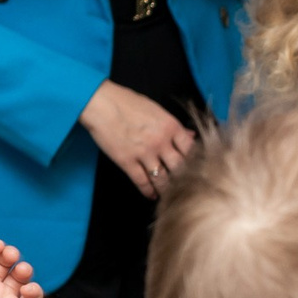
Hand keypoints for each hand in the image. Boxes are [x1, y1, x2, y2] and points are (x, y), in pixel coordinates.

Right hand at [80, 81, 195, 198]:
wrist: (101, 103)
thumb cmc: (127, 102)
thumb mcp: (156, 110)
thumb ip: (174, 126)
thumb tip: (190, 136)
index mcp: (170, 126)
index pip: (191, 150)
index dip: (196, 162)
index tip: (196, 170)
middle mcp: (161, 142)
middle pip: (180, 168)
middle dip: (184, 179)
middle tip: (187, 187)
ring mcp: (144, 153)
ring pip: (162, 179)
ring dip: (167, 189)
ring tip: (170, 195)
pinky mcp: (127, 162)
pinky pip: (142, 181)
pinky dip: (148, 191)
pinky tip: (152, 195)